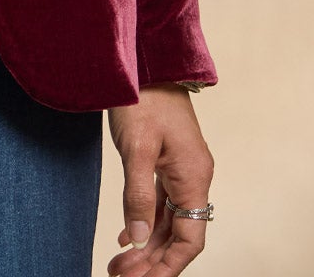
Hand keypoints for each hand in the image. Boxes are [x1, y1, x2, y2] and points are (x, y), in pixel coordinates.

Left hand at [106, 85, 213, 273]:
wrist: (145, 57)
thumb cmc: (142, 97)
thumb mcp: (136, 147)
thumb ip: (138, 195)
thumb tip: (140, 239)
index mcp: (194, 176)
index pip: (190, 239)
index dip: (168, 266)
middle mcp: (194, 175)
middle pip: (179, 233)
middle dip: (152, 260)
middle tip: (119, 276)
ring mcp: (182, 167)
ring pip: (169, 219)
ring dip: (147, 244)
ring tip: (119, 264)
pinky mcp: (168, 158)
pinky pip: (162, 200)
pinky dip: (146, 220)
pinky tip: (127, 236)